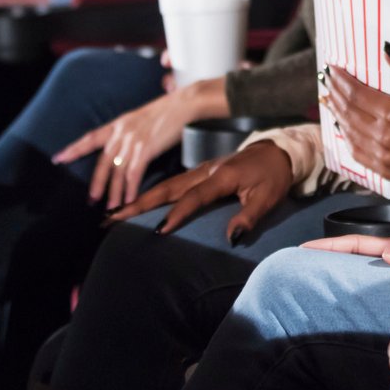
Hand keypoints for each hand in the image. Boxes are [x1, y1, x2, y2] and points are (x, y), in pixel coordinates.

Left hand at [55, 79, 227, 208]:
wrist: (186, 103)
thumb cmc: (170, 109)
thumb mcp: (143, 117)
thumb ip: (132, 130)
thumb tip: (127, 144)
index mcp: (119, 122)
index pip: (91, 137)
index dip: (74, 149)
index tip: (59, 158)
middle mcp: (122, 131)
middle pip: (103, 162)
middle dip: (96, 183)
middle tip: (91, 200)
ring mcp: (133, 140)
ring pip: (117, 172)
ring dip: (114, 192)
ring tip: (112, 207)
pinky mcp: (146, 148)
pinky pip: (133, 174)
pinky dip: (131, 189)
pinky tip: (129, 200)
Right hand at [107, 138, 298, 240]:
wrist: (278, 150)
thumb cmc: (274, 176)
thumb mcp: (269, 198)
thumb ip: (250, 217)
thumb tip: (232, 239)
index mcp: (222, 176)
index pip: (194, 198)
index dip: (176, 214)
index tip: (158, 232)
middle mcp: (206, 171)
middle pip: (167, 188)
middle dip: (138, 204)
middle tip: (110, 218)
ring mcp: (200, 170)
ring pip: (165, 185)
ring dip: (139, 199)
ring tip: (114, 214)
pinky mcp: (200, 172)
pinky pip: (172, 185)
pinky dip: (152, 195)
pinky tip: (139, 205)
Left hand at [325, 45, 389, 192]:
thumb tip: (388, 49)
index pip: (357, 94)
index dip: (342, 80)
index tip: (332, 69)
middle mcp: (383, 135)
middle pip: (349, 112)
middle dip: (336, 94)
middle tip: (327, 81)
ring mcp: (382, 155)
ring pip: (350, 132)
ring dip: (338, 115)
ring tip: (331, 100)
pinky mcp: (385, 170)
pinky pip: (357, 153)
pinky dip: (347, 139)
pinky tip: (343, 129)